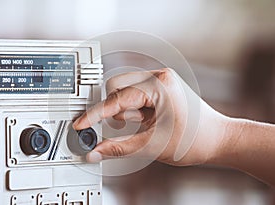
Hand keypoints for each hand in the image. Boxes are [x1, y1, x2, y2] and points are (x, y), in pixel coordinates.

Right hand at [73, 68, 228, 165]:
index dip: (95, 114)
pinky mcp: (160, 88)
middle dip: (113, 110)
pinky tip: (144, 120)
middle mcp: (159, 77)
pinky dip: (133, 109)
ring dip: (125, 111)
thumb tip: (95, 152)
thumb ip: (118, 148)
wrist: (219, 140)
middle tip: (121, 127)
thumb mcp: (152, 146)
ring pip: (124, 91)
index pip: (117, 99)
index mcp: (159, 85)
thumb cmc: (196, 140)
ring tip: (142, 125)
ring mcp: (160, 81)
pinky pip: (134, 94)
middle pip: (116, 87)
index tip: (81, 124)